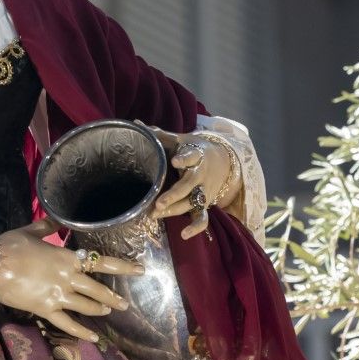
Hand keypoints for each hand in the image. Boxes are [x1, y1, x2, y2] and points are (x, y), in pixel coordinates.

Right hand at [0, 219, 144, 343]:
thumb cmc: (11, 245)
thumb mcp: (31, 231)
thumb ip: (47, 227)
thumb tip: (57, 219)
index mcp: (68, 257)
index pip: (102, 263)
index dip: (123, 267)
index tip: (139, 270)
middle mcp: (68, 277)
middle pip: (98, 289)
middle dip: (114, 297)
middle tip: (125, 304)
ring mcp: (59, 295)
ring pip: (87, 306)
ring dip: (100, 310)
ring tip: (108, 312)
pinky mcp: (47, 309)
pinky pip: (68, 324)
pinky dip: (82, 332)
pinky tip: (94, 338)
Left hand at [146, 125, 239, 239]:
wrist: (222, 160)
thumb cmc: (192, 149)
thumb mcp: (180, 140)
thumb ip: (160, 136)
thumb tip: (136, 124)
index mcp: (195, 156)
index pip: (192, 156)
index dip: (185, 158)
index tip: (175, 160)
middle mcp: (200, 175)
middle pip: (189, 185)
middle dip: (174, 194)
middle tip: (157, 202)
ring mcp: (203, 191)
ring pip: (192, 203)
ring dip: (175, 210)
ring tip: (155, 214)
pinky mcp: (204, 203)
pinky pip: (202, 218)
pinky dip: (195, 227)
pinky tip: (184, 235)